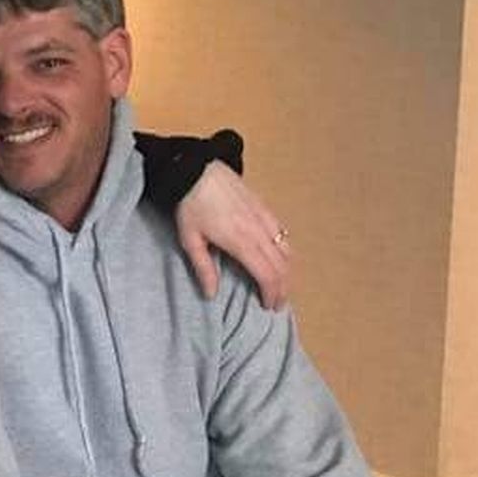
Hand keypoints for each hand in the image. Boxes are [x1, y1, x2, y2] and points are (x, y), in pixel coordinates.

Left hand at [175, 161, 290, 309]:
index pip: (267, 275)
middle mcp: (258, 231)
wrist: (196, 170)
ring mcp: (264, 217)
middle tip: (278, 303)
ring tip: (281, 284)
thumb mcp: (190, 240)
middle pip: (282, 265)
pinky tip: (280, 257)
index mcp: (241, 242)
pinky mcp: (264, 207)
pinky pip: (283, 233)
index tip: (269, 306)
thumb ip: (203, 268)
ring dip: (287, 270)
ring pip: (287, 249)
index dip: (272, 293)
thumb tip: (211, 294)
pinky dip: (286, 250)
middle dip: (283, 287)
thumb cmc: (190, 205)